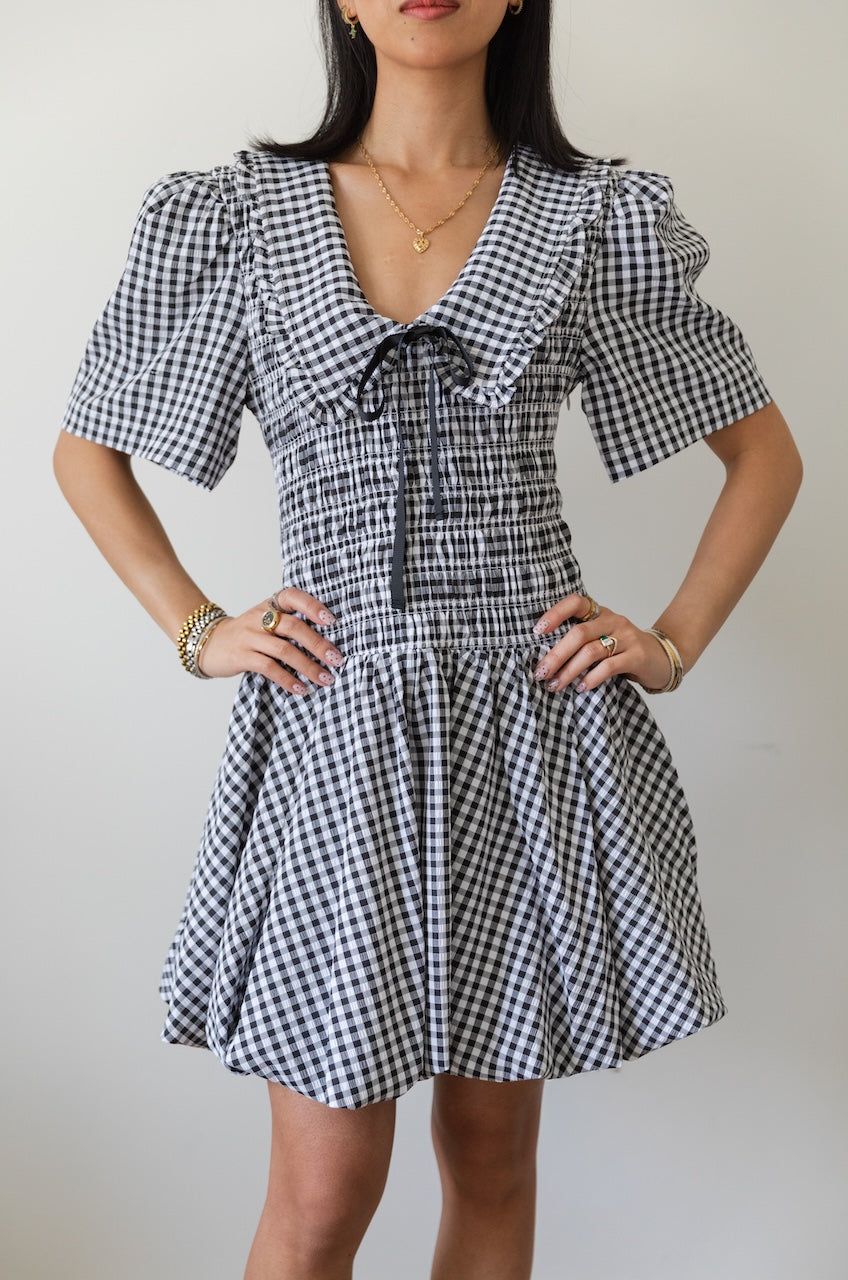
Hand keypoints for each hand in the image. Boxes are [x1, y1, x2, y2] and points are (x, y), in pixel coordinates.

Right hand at [196, 585, 344, 694]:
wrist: (209, 643)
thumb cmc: (247, 634)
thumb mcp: (265, 621)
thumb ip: (289, 625)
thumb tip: (328, 643)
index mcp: (269, 605)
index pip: (292, 596)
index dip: (313, 606)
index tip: (331, 621)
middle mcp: (260, 617)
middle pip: (294, 627)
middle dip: (318, 644)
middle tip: (337, 659)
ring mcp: (250, 637)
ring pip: (284, 650)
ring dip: (308, 666)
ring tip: (325, 679)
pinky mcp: (242, 656)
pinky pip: (269, 668)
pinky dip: (288, 679)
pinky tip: (301, 688)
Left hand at [531, 593, 670, 693]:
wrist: (663, 657)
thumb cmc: (624, 650)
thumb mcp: (602, 638)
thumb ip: (580, 641)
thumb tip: (544, 658)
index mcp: (600, 613)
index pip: (576, 603)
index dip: (555, 613)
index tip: (537, 631)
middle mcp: (612, 620)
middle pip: (578, 633)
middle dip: (556, 654)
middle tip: (541, 672)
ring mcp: (626, 637)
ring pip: (591, 651)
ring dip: (569, 671)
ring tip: (556, 685)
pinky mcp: (636, 655)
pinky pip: (609, 666)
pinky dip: (591, 678)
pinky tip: (581, 687)